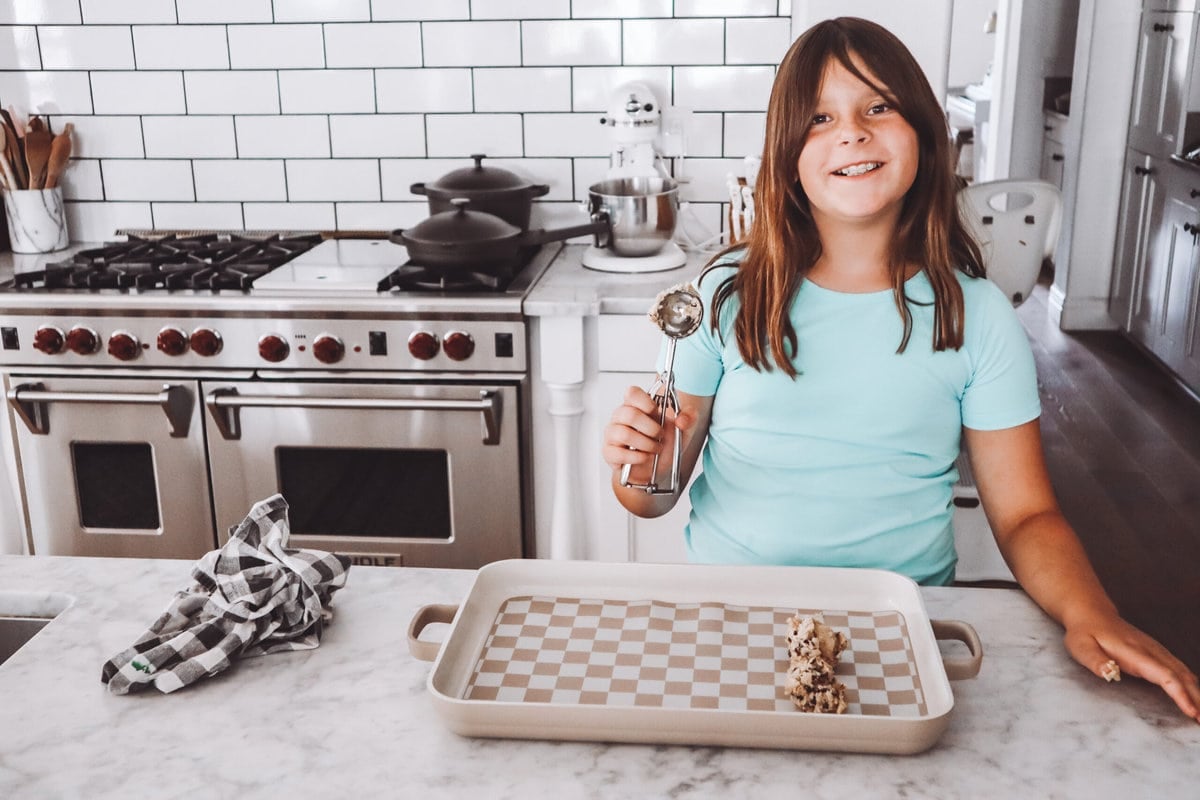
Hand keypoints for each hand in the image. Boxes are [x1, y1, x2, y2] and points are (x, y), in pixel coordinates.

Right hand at [602, 384, 696, 484]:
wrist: (654, 470)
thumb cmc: (663, 445)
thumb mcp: (682, 430)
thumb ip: (689, 418)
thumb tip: (682, 419)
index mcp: (636, 406)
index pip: (632, 393)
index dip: (645, 402)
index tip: (655, 411)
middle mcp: (621, 417)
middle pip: (629, 414)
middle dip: (651, 428)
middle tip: (659, 436)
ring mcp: (613, 434)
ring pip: (624, 434)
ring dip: (646, 444)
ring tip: (654, 449)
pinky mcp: (609, 452)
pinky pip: (618, 453)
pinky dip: (636, 458)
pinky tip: (644, 458)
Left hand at [1063, 613, 1199, 721]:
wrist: (1091, 614)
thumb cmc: (1084, 633)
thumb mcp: (1080, 646)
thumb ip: (1095, 660)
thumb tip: (1109, 673)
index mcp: (1135, 652)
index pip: (1164, 675)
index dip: (1180, 694)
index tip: (1191, 712)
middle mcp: (1151, 651)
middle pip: (1182, 676)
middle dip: (1197, 699)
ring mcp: (1157, 651)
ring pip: (1185, 674)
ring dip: (1198, 694)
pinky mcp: (1157, 654)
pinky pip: (1180, 671)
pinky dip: (1192, 686)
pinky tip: (1198, 700)